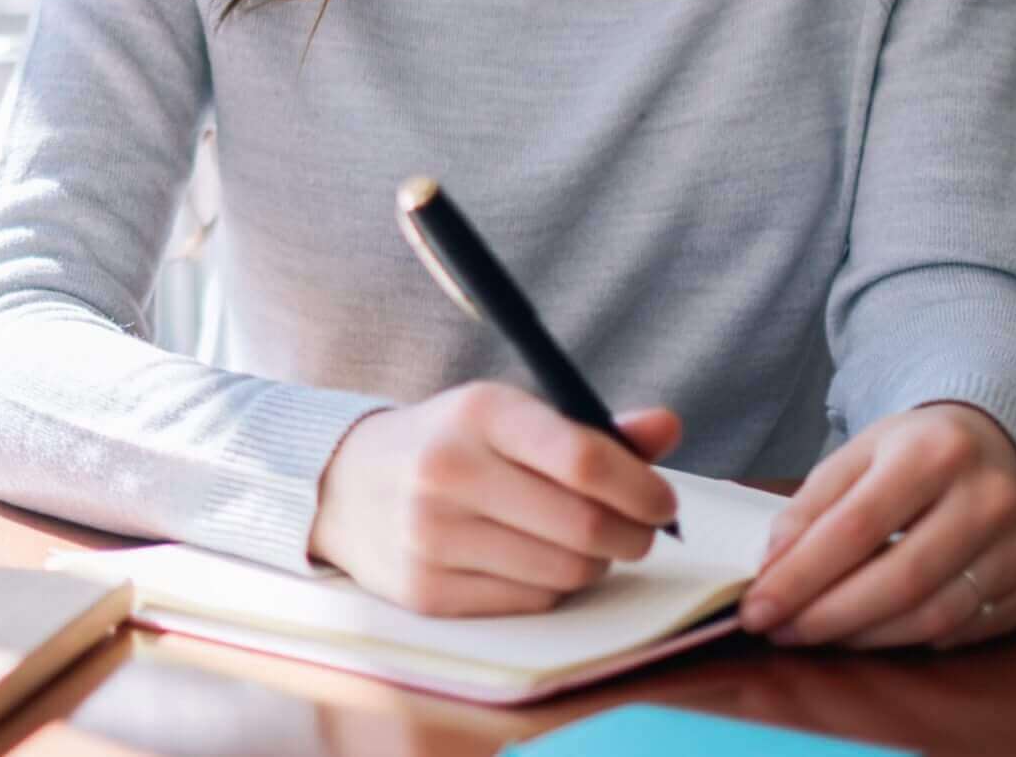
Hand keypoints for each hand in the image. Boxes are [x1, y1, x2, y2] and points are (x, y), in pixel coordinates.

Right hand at [307, 382, 682, 615]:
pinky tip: (534, 561)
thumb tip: (668, 427)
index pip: (584, 460)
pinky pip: (531, 603)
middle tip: (637, 532)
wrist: (347, 483)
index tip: (663, 503)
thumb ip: (592, 430)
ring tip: (581, 543)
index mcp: (479, 412)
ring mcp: (433, 536)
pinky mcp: (427, 591)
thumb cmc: (451, 444)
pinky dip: (551, 587)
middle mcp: (449, 471)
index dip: (641, 489)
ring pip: (565, 572)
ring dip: (594, 564)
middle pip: (584, 527)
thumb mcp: (509, 417)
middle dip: (631, 536)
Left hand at [741, 401, 1015, 650]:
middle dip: (830, 615)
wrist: (996, 443)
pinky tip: (875, 633)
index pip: (857, 527)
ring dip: (866, 636)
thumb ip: (811, 505)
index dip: (802, 574)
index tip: (758, 607)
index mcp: (932, 453)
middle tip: (780, 631)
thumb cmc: (913, 450)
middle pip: (900, 579)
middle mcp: (986, 500)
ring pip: (935, 616)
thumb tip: (773, 567)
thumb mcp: (857, 454)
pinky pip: (968, 630)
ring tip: (816, 634)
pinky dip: (914, 640)